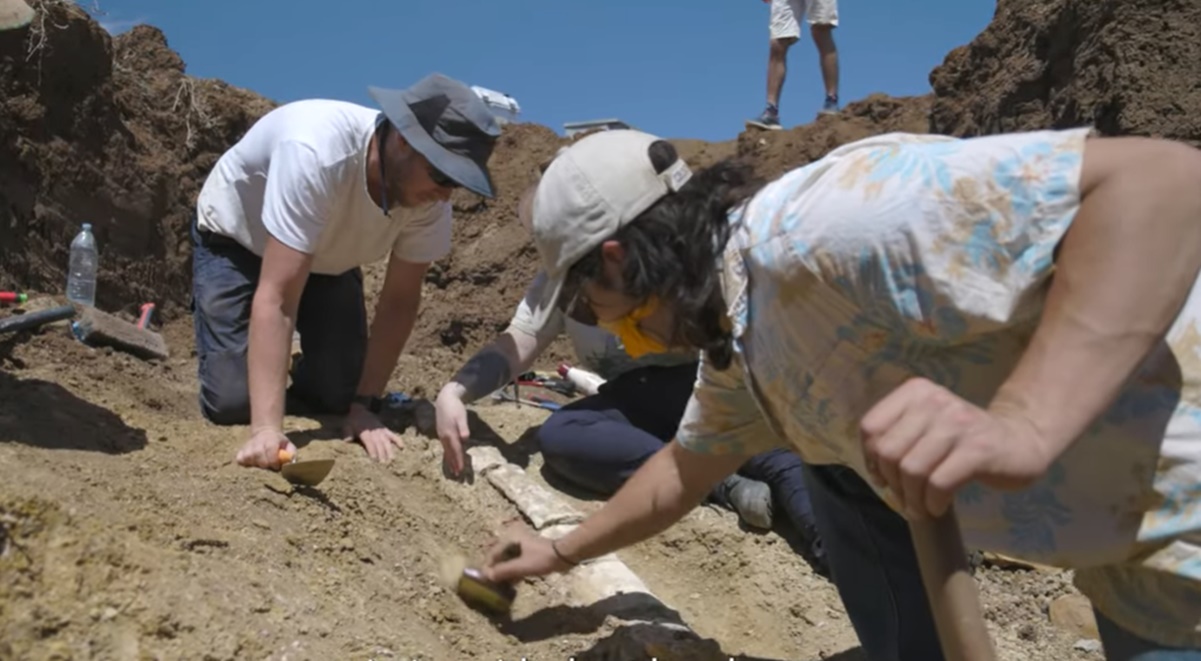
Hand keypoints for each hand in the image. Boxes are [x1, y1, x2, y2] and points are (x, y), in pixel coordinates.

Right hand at [236, 427, 295, 469]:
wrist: (265, 432)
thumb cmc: (278, 442)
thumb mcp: (288, 444)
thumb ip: (291, 453)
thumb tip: (290, 463)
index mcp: (271, 440)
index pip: (270, 450)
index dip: (273, 460)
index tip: (276, 466)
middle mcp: (258, 442)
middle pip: (259, 457)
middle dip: (266, 464)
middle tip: (269, 464)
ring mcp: (247, 447)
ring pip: (249, 459)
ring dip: (256, 464)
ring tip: (261, 463)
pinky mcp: (240, 452)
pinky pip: (240, 460)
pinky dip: (246, 463)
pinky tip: (253, 462)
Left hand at [343, 403, 403, 461]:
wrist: (360, 410)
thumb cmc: (352, 421)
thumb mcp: (347, 426)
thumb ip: (348, 433)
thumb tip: (347, 440)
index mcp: (365, 432)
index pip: (369, 443)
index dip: (372, 450)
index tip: (374, 459)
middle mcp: (374, 432)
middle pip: (379, 444)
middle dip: (381, 453)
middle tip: (384, 463)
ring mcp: (381, 430)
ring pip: (386, 441)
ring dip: (389, 450)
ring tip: (392, 459)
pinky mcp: (385, 429)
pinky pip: (392, 435)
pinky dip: (397, 441)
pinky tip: (402, 447)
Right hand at [434, 385, 470, 476]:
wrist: (445, 400)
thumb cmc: (455, 408)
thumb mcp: (461, 417)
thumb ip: (463, 428)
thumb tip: (465, 439)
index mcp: (450, 433)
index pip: (456, 450)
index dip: (459, 460)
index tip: (461, 470)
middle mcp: (444, 436)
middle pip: (450, 453)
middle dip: (454, 464)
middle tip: (457, 475)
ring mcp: (441, 435)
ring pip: (446, 451)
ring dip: (450, 461)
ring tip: (453, 470)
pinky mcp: (441, 433)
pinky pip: (444, 447)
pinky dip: (447, 454)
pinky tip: (448, 457)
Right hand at [482, 524, 574, 583]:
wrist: (564, 556)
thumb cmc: (542, 559)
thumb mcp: (521, 566)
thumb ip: (503, 571)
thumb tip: (486, 576)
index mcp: (510, 538)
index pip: (492, 553)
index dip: (487, 567)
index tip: (484, 581)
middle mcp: (513, 540)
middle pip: (499, 556)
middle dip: (495, 570)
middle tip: (491, 584)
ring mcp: (521, 547)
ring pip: (507, 560)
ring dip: (503, 572)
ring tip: (499, 586)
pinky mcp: (528, 554)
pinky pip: (515, 563)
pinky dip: (512, 572)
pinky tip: (510, 584)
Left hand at [860, 377, 1051, 520]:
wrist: (1021, 441)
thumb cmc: (964, 440)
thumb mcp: (926, 427)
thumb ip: (898, 438)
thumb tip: (875, 472)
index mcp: (915, 392)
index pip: (871, 428)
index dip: (871, 459)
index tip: (884, 478)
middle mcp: (934, 401)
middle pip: (889, 452)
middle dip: (893, 483)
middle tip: (905, 499)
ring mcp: (958, 423)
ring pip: (912, 469)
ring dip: (912, 499)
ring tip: (921, 508)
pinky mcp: (978, 449)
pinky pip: (939, 483)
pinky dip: (933, 502)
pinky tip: (938, 507)